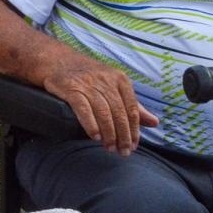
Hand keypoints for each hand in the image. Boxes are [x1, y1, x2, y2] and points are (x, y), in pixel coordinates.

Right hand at [41, 58, 159, 155]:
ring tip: (110, 148)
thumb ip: (133, 105)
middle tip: (123, 152)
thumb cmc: (89, 76)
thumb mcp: (114, 86)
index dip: (134, 130)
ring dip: (109, 134)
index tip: (133, 145)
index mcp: (120, 79)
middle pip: (119, 113)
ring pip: (104, 113)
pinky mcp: (71, 88)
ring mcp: (88, 84)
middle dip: (123, 135)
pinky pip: (84, 109)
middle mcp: (106, 80)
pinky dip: (91, 124)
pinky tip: (95, 136)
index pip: (132, 109)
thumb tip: (154, 122)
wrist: (57, 60)